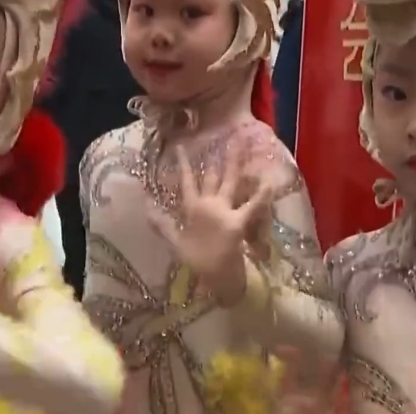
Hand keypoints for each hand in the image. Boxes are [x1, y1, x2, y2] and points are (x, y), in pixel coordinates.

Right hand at [147, 145, 267, 305]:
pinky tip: (269, 181)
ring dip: (236, 164)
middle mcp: (207, 205)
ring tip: (243, 146)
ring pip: (230, 182)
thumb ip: (162, 225)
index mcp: (192, 208)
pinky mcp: (238, 222)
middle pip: (213, 176)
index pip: (186, 181)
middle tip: (227, 137)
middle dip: (220, 157)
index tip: (180, 147)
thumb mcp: (175, 242)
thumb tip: (146, 209)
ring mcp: (223, 212)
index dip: (183, 163)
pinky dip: (261, 194)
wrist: (212, 277)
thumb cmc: (196, 260)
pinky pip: (252, 205)